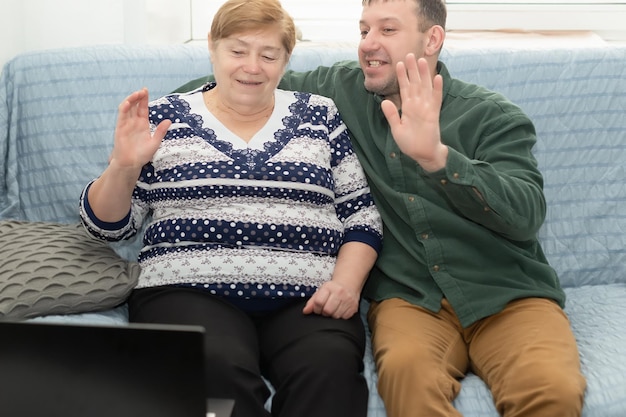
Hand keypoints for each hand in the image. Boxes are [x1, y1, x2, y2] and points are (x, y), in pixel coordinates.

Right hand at [109, 88, 170, 170]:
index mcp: (142, 124)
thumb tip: (169, 121)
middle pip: (134, 105)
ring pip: (127, 108)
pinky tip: (128, 103)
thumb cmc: (142, 155)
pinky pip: (121, 116)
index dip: (144, 99)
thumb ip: (161, 131)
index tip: (146, 90)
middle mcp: (134, 122)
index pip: (142, 108)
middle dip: (138, 97)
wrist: (131, 164)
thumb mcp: (155, 142)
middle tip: (143, 91)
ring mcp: (126, 124)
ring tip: (137, 94)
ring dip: (131, 100)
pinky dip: (124, 109)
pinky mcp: (120, 128)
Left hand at [302, 280, 359, 318]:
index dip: (316, 308)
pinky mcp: (353, 307)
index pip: (319, 302)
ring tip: (333, 309)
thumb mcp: (321, 292)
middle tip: (325, 310)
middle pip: (327, 310)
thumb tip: (306, 311)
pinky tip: (339, 310)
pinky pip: (344, 318)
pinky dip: (340, 316)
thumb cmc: (333, 290)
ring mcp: (348, 300)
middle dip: (324, 313)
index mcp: (329, 287)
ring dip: (332, 315)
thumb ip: (312, 302)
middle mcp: (339, 292)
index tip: (317, 308)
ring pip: (336, 316)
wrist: (348, 285)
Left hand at [381, 53, 447, 171]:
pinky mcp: (434, 114)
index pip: (404, 88)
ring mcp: (426, 108)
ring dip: (424, 74)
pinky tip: (437, 77)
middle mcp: (417, 105)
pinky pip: (436, 99)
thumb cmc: (410, 143)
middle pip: (415, 83)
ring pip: (425, 87)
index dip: (402, 76)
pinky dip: (437, 88)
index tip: (398, 63)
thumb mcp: (396, 129)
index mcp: (407, 108)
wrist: (423, 154)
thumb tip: (384, 102)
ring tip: (422, 61)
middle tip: (409, 54)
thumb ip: (391, 115)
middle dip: (412, 69)